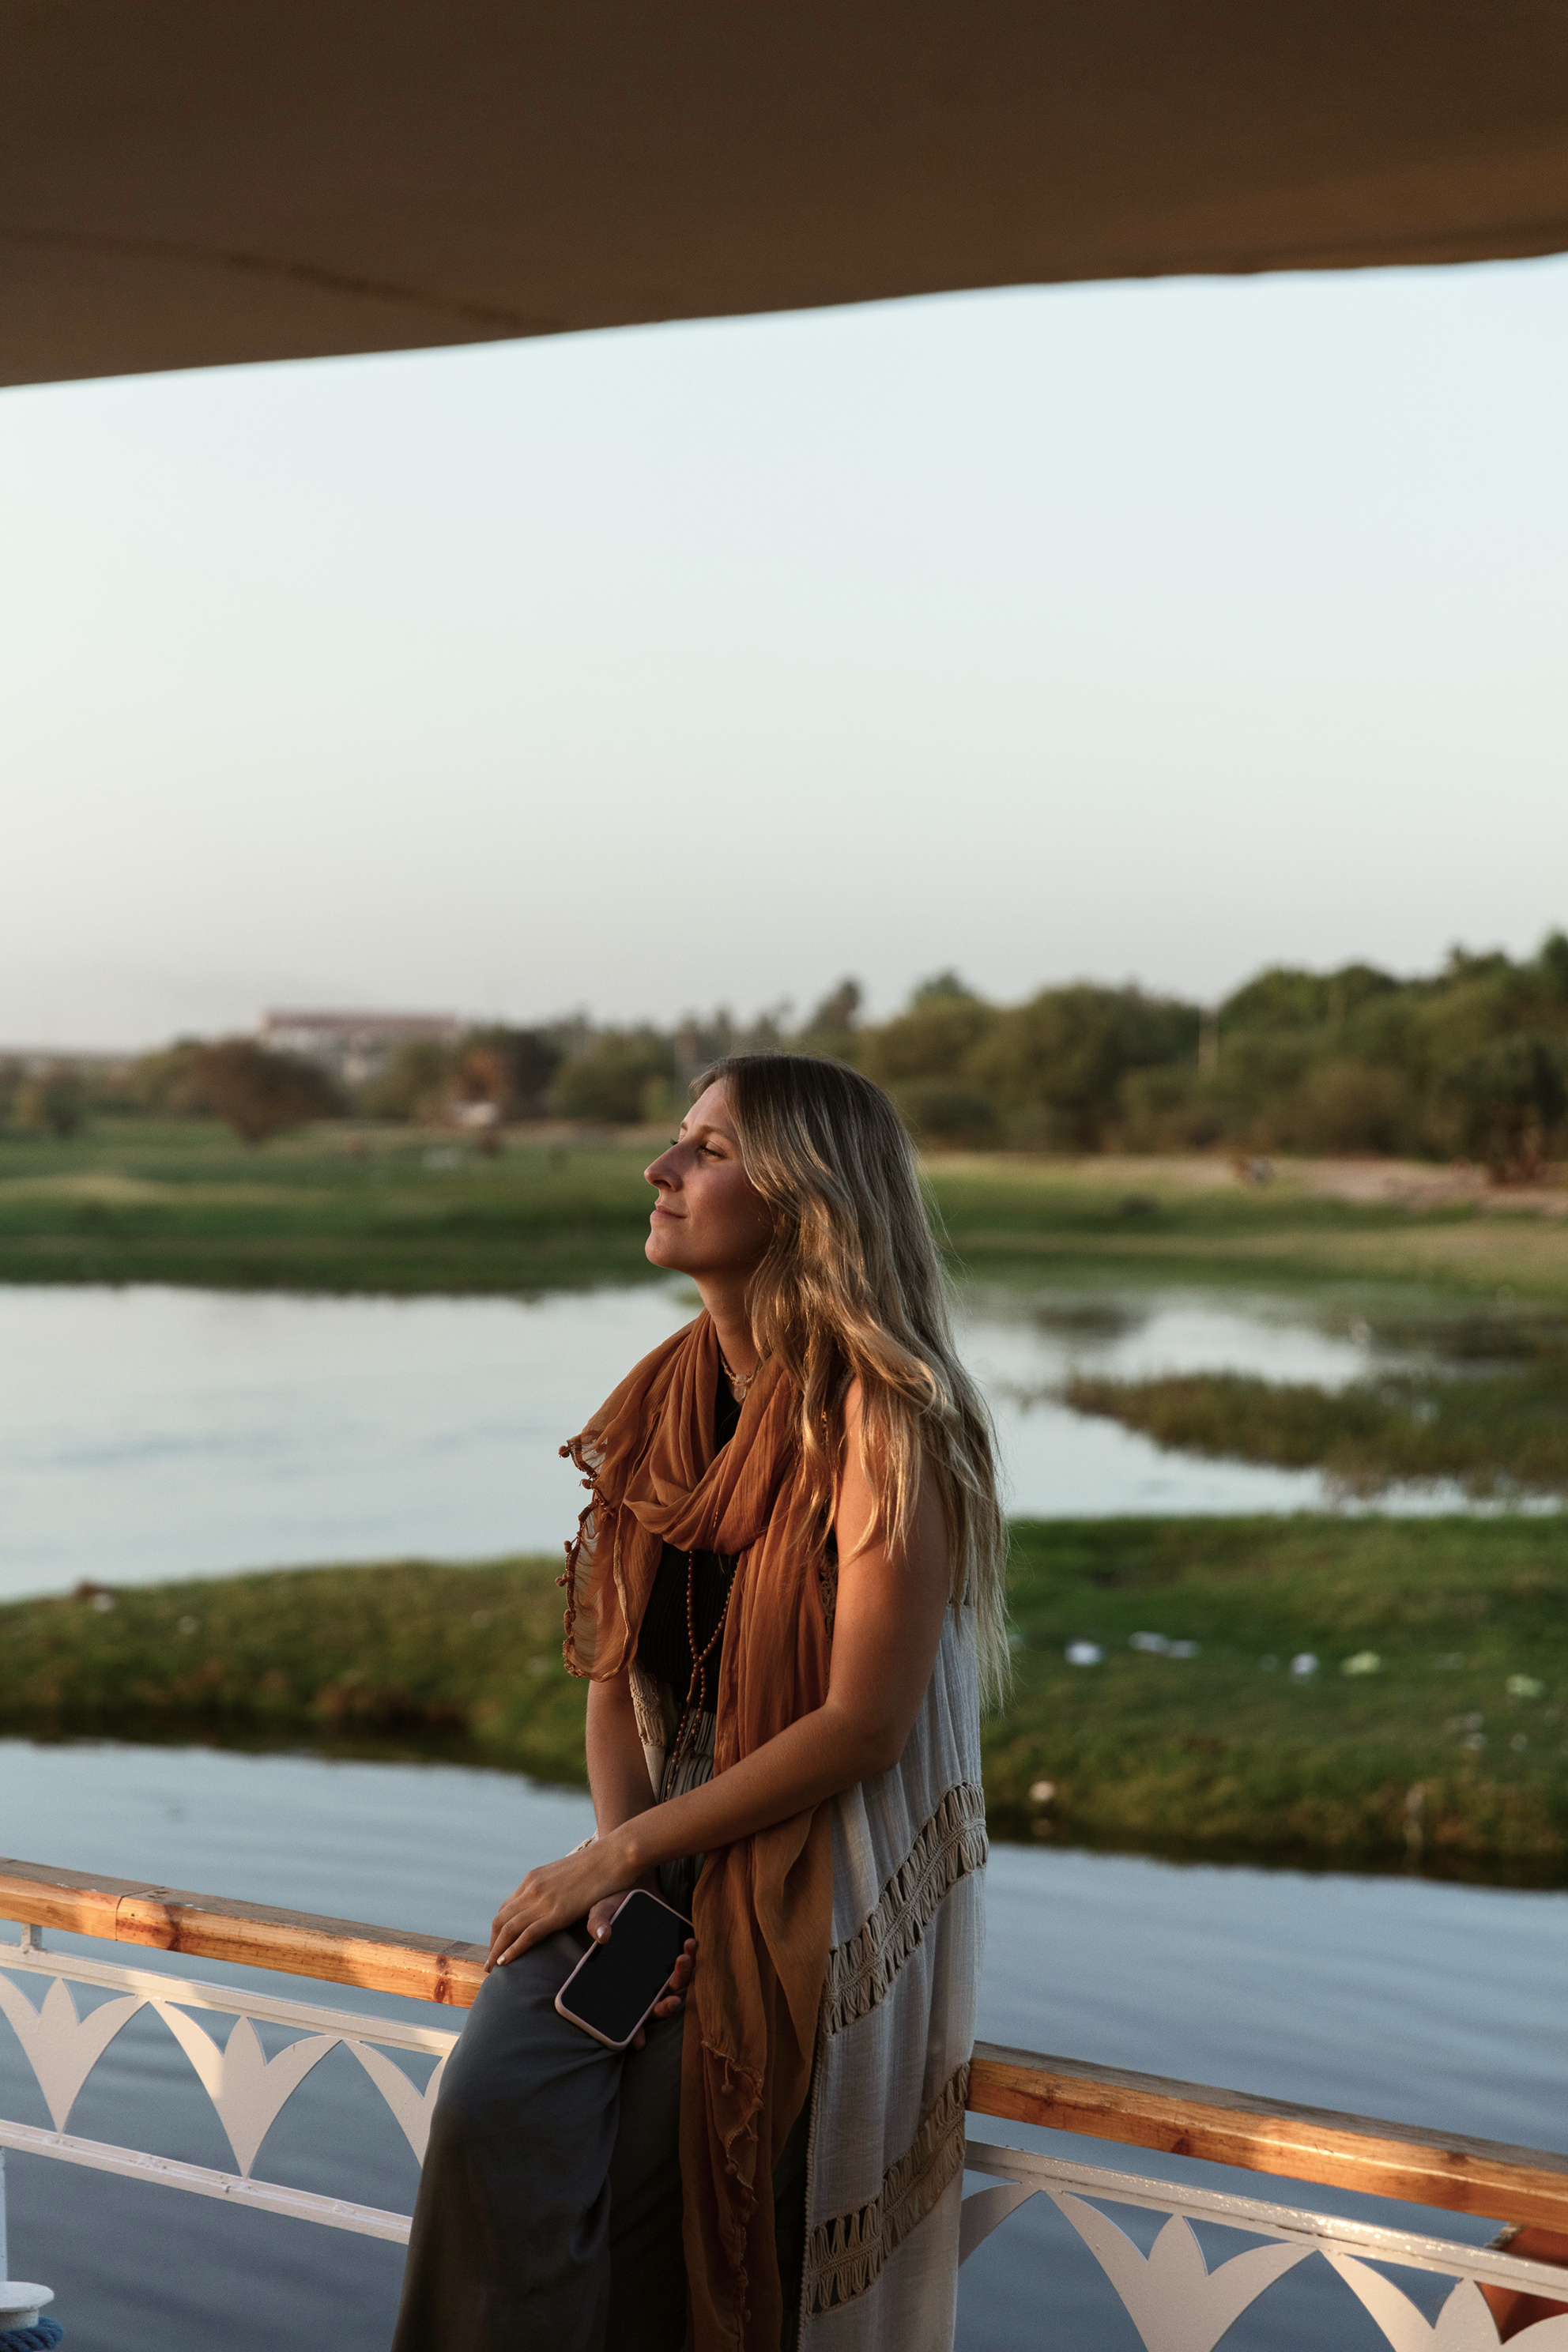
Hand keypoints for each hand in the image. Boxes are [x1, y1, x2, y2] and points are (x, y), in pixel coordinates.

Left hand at [488, 1840, 630, 1970]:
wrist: (615, 1854)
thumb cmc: (599, 1865)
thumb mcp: (570, 1875)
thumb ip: (558, 1890)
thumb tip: (557, 1902)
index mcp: (534, 1878)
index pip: (507, 1906)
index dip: (500, 1927)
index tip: (498, 1943)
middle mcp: (532, 1887)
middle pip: (501, 1919)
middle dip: (493, 1942)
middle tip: (491, 1962)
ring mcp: (542, 1899)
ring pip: (508, 1929)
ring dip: (497, 1950)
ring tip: (492, 1969)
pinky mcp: (555, 1912)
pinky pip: (526, 1935)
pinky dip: (512, 1950)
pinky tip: (504, 1962)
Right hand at [584, 1893, 696, 2047]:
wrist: (633, 1884)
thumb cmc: (613, 1905)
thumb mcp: (600, 1911)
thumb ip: (597, 1923)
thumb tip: (602, 1936)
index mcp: (625, 1978)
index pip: (630, 2012)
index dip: (635, 2030)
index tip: (640, 2041)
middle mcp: (645, 1977)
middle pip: (658, 2002)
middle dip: (666, 2005)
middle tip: (671, 1998)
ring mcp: (662, 1964)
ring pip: (676, 1983)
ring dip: (682, 1977)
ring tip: (683, 1958)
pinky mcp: (675, 1947)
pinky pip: (687, 1958)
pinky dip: (691, 1955)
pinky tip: (689, 1943)